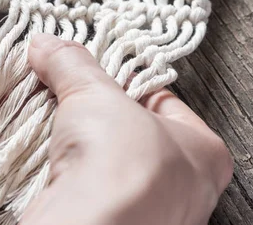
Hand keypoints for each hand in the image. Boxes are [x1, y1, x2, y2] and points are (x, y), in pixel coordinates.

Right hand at [21, 34, 232, 224]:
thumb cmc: (119, 165)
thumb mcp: (94, 94)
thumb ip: (73, 65)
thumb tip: (48, 45)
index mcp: (204, 153)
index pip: (162, 100)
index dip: (125, 81)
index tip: (98, 72)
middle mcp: (183, 191)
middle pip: (131, 132)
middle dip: (96, 114)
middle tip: (71, 95)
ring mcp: (149, 216)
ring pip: (108, 165)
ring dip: (78, 145)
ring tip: (54, 125)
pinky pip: (89, 192)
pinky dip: (67, 174)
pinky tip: (50, 161)